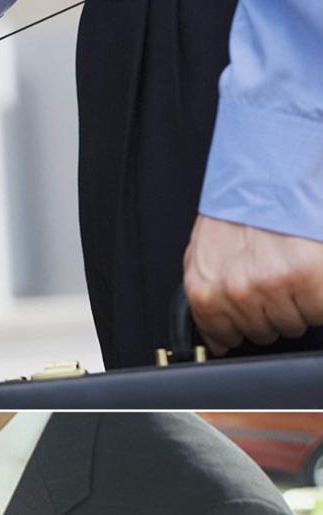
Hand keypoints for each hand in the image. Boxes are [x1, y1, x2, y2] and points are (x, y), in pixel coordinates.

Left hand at [183, 216, 322, 354]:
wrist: (268, 172)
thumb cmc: (238, 209)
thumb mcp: (203, 255)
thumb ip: (206, 298)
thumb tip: (217, 342)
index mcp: (205, 290)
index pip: (224, 338)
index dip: (242, 325)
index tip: (252, 310)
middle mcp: (236, 292)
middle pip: (262, 332)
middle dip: (270, 311)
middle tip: (274, 279)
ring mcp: (272, 286)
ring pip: (291, 324)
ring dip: (296, 304)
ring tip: (291, 270)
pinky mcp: (307, 278)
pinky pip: (316, 312)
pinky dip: (317, 299)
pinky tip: (309, 275)